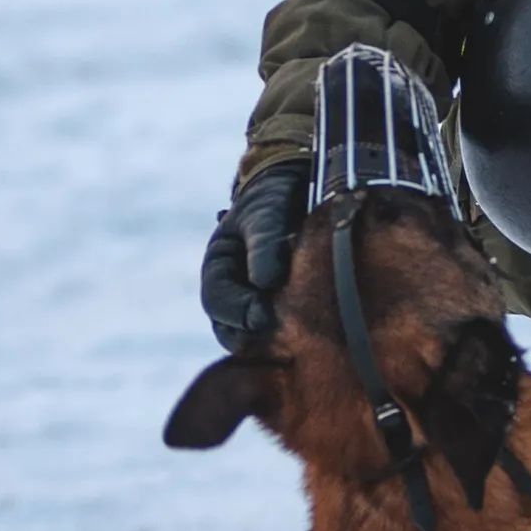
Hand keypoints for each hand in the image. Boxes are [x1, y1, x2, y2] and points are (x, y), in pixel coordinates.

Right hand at [201, 159, 311, 350]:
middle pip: (232, 330)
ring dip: (275, 340)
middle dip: (256, 335)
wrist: (296, 189)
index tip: (265, 317)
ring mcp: (256, 303)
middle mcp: (231, 291)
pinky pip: (281, 333)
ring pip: (256, 337)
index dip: (239, 313)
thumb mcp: (266, 214)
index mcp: (218, 267)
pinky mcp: (282, 310)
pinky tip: (313, 338)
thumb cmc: (275, 199)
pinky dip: (292, 337)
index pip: (217, 302)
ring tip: (301, 341)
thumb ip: (264, 245)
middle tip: (286, 336)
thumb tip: (265, 282)